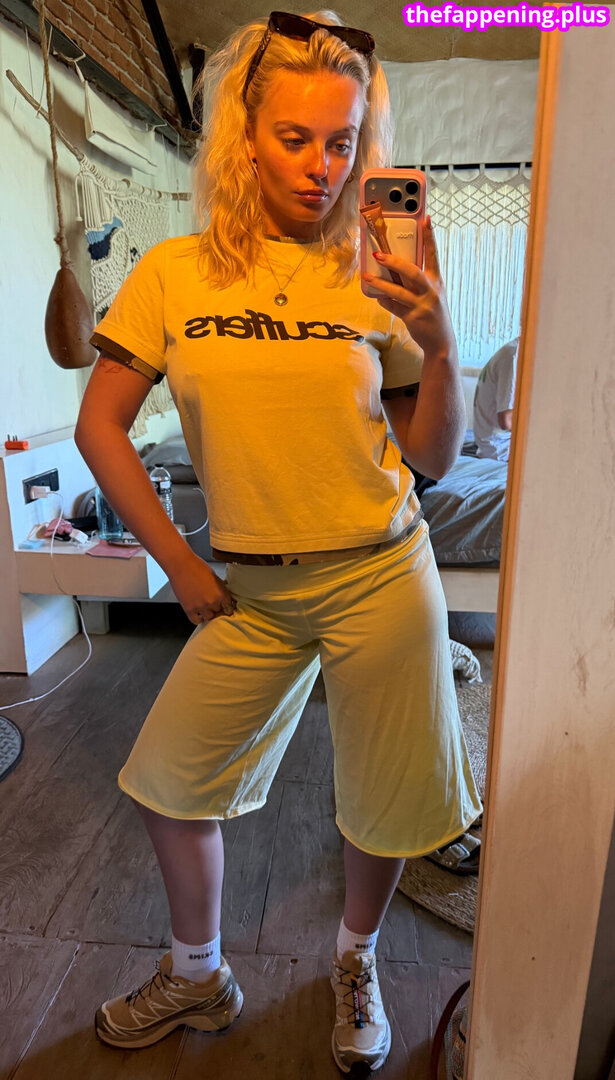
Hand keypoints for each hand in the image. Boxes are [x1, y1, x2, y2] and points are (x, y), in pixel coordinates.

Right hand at [167, 554, 237, 624]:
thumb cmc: (196, 566)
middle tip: (212, 602)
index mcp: (221, 593)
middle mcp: (212, 602)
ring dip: (208, 613)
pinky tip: (198, 613)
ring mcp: (201, 607)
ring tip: (204, 605)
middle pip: (219, 612)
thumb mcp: (215, 577)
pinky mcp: (189, 609)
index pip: (229, 608)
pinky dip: (198, 618)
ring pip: (209, 617)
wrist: (181, 565)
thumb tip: (222, 596)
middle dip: (217, 607)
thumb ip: (220, 589)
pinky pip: (196, 620)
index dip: (227, 607)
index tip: (225, 607)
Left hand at [363, 216, 456, 359]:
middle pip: (412, 272)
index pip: (433, 254)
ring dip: (381, 283)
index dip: (430, 236)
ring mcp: (422, 305)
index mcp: (437, 281)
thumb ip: (418, 281)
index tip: (426, 219)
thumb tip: (396, 268)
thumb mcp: (432, 294)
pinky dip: (384, 301)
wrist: (441, 341)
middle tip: (378, 254)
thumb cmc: (433, 314)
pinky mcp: (413, 318)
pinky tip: (377, 297)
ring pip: (398, 291)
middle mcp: (431, 291)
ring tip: (367, 276)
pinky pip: (394, 307)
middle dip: (394, 262)